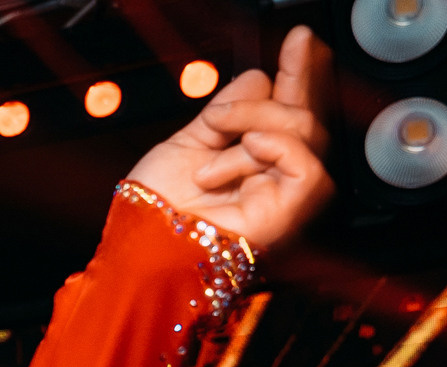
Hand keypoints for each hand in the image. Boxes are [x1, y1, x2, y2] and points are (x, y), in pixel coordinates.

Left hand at [123, 26, 334, 251]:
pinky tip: (247, 149)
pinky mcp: (287, 216)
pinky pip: (308, 167)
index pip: (286, 111)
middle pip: (304, 117)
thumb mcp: (187, 144)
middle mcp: (271, 179)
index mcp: (251, 163)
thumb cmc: (152, 210)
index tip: (299, 39)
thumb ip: (225, 112)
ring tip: (209, 155)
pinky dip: (278, 147)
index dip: (298, 73)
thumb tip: (259, 78)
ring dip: (255, 125)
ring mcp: (282, 198)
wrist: (138, 246)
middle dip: (274, 93)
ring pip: (305, 133)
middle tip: (220, 113)